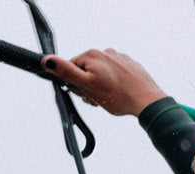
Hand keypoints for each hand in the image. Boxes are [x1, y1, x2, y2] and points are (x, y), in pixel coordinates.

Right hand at [42, 48, 166, 116]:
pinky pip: (114, 75)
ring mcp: (118, 57)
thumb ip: (67, 72)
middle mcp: (105, 52)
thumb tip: (48, 61)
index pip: (72, 68)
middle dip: (88, 87)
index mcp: (91, 55)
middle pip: (86, 71)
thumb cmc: (118, 96)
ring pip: (100, 74)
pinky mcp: (129, 65)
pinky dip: (113, 85)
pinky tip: (119, 94)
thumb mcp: (87, 86)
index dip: (75, 85)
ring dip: (100, 88)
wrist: (146, 101)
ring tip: (110, 99)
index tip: (84, 94)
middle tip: (97, 99)